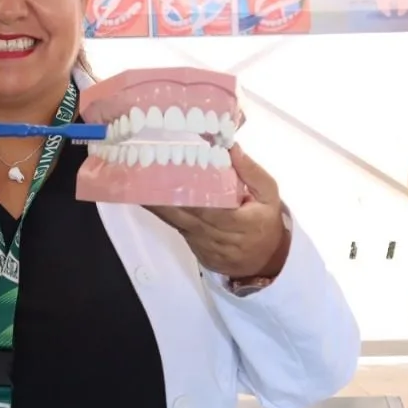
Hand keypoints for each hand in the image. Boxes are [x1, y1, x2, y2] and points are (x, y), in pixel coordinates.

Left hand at [146, 144, 285, 278]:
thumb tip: (231, 147)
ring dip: (157, 204)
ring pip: (176, 223)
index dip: (185, 194)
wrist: (265, 260)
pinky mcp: (195, 250)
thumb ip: (251, 172)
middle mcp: (216, 236)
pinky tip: (151, 198)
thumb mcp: (269, 194)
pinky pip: (178, 229)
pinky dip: (166, 214)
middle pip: (184, 215)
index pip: (206, 208)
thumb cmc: (265, 221)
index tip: (167, 174)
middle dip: (161, 196)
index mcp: (237, 222)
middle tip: (141, 174)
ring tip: (138, 183)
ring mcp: (203, 245)